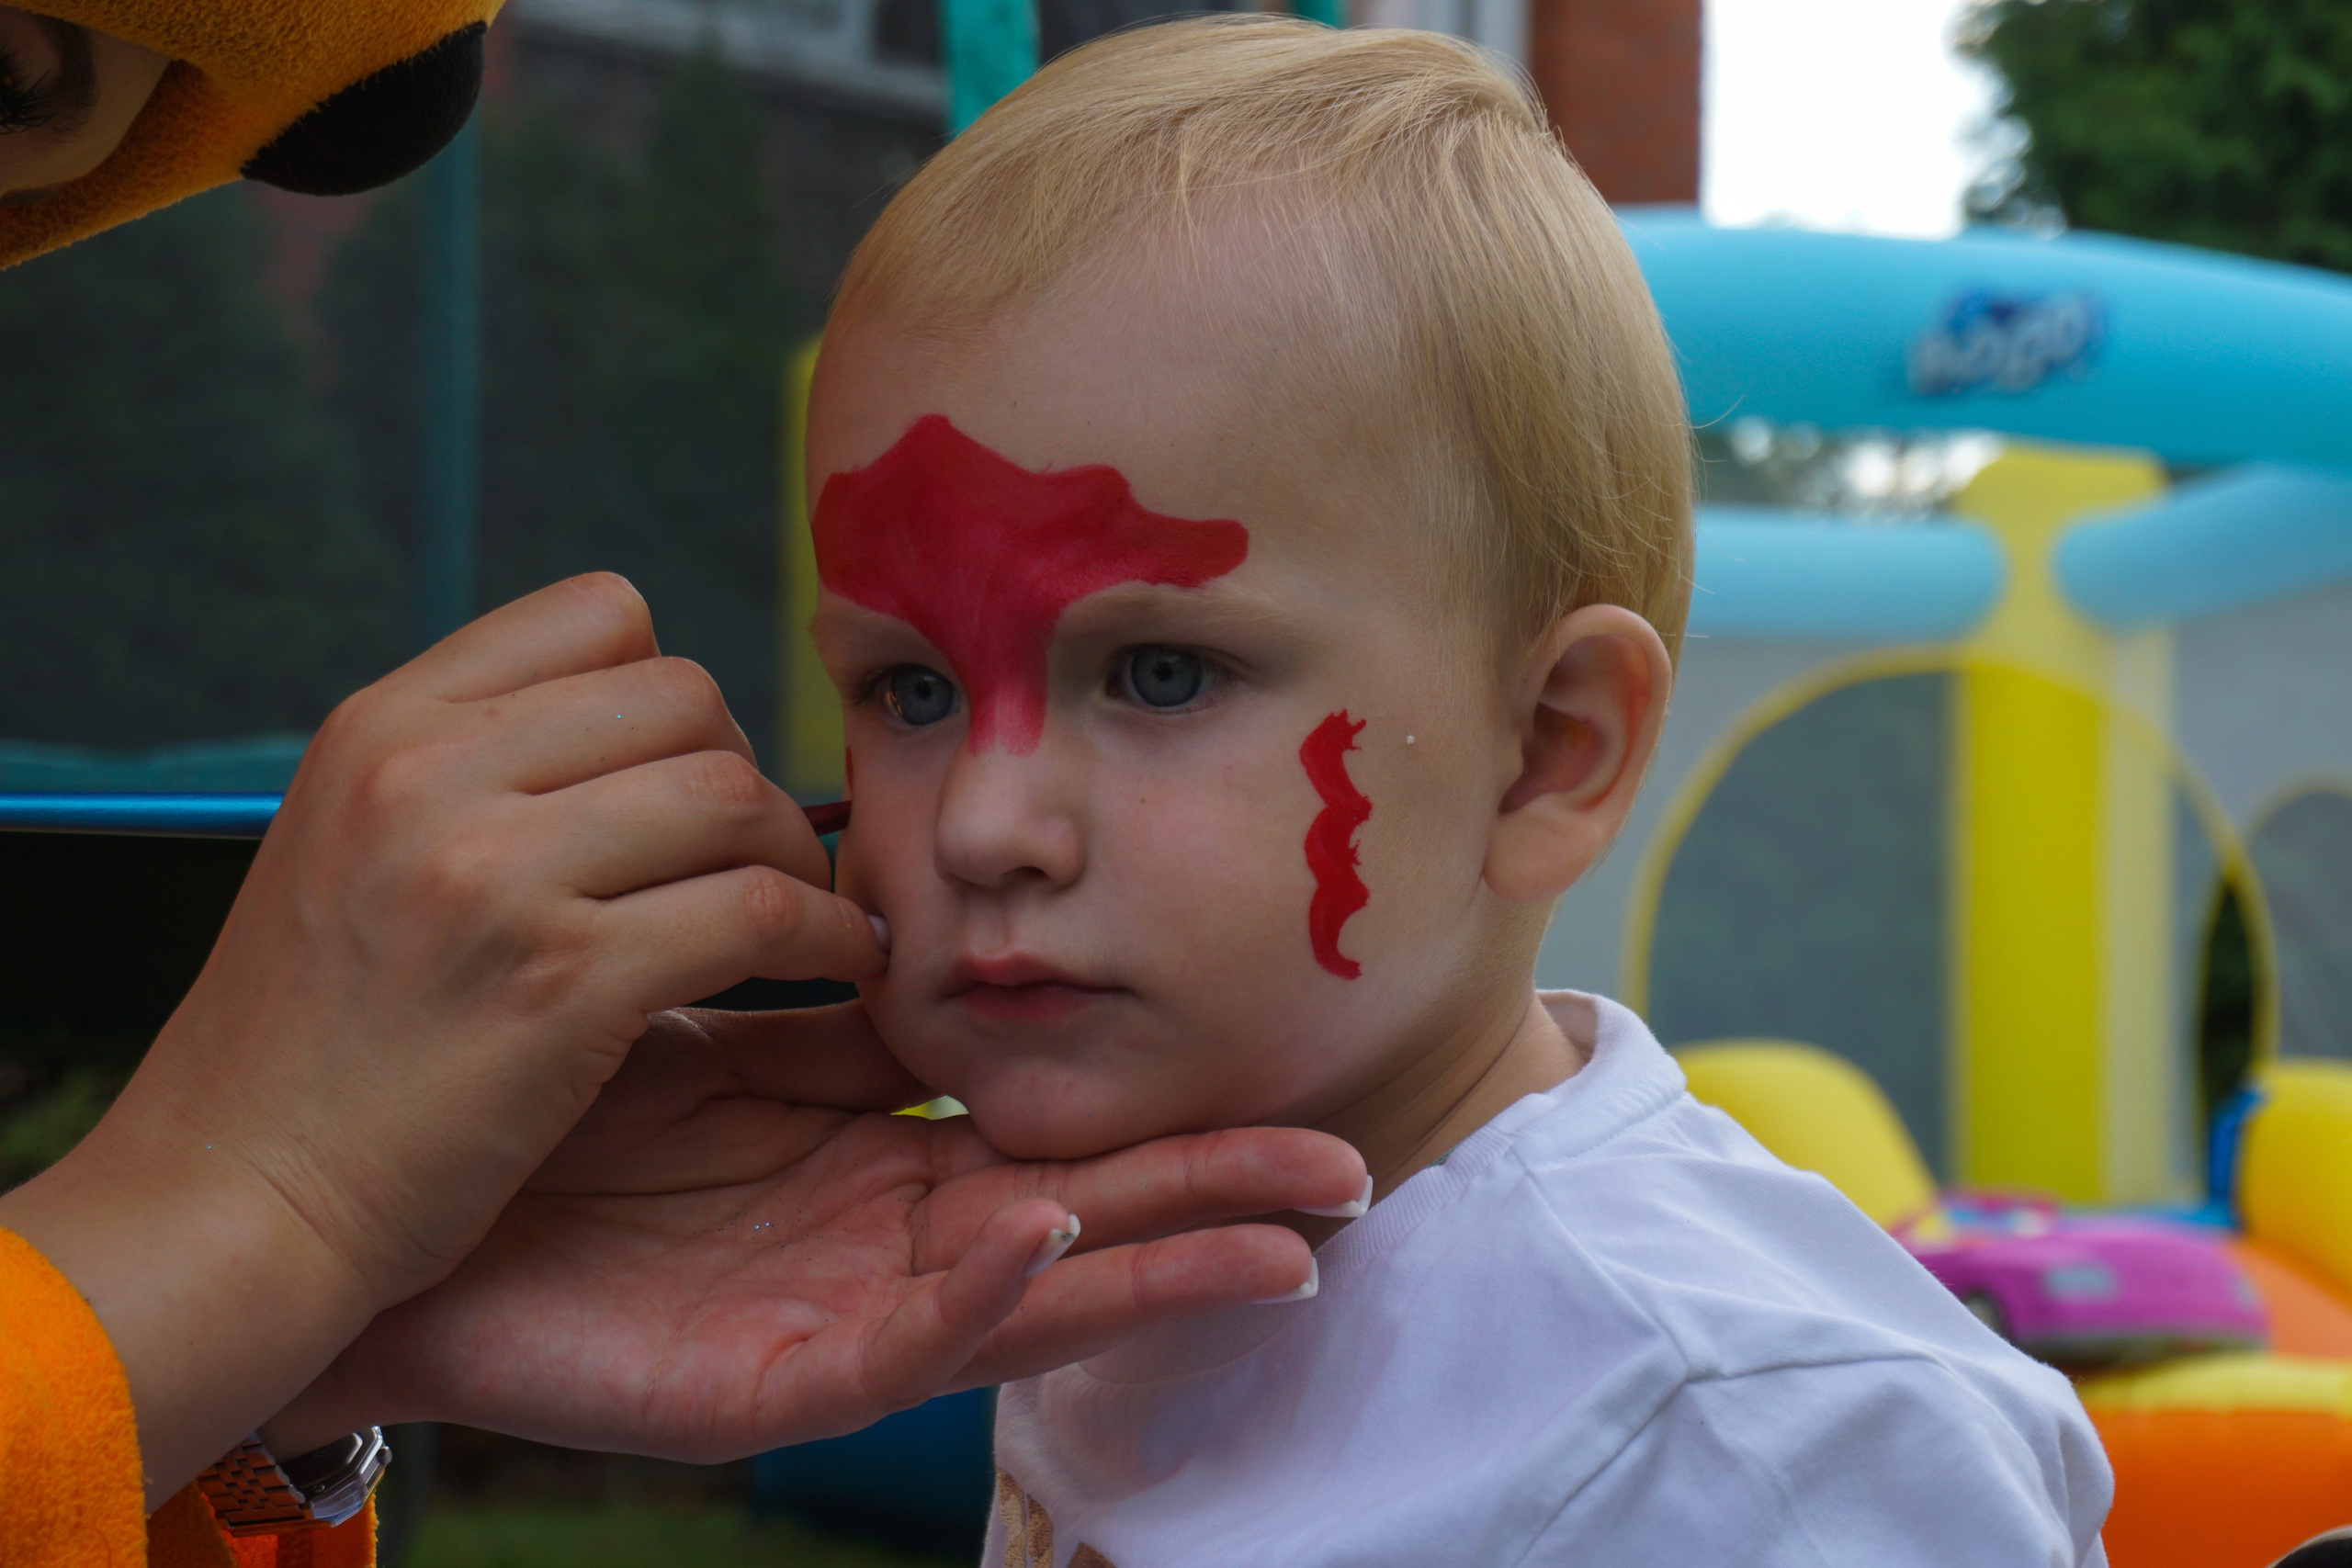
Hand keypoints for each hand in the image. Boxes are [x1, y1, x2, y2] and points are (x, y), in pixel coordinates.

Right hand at [0, 575, 886, 1504]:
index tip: (687, 772)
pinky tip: (838, 963)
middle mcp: (432, 774)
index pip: (599, 614)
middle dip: (747, 771)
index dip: (672, 691)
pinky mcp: (563, 981)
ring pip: (732, 792)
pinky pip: (757, 912)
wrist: (229, 1201)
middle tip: (754, 854)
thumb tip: (638, 733)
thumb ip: (470, 771)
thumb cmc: (309, 1046)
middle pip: (686, 695)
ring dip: (794, 854)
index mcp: (382, 725)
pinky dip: (826, 936)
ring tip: (802, 912)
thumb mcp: (350, 850)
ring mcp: (494, 874)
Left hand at [274, 1005, 1365, 1458]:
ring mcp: (835, 1320)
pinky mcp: (772, 1382)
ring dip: (1155, 1269)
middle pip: (1078, 1219)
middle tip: (1348, 1170)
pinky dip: (986, 1299)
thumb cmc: (534, 1117)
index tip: (1264, 1064)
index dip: (1154, 1103)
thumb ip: (813, 989)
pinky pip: (901, 1342)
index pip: (1039, 1128)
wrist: (374, 1217)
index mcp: (864, 1160)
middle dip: (1210, 1198)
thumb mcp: (704, 1035)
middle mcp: (872, 1245)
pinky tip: (1052, 1241)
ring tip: (1288, 1238)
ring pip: (1030, 1304)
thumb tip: (902, 896)